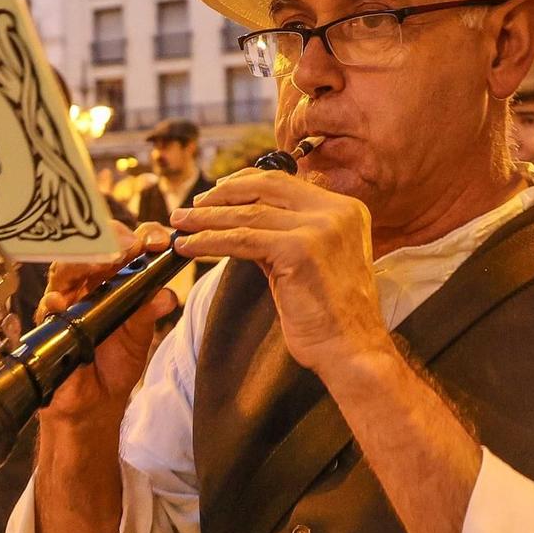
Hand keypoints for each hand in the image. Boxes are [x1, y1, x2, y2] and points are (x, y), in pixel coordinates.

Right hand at [35, 221, 177, 422]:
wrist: (95, 400)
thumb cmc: (115, 363)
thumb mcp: (139, 336)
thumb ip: (148, 313)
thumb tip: (166, 296)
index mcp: (114, 279)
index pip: (125, 244)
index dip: (141, 236)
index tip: (158, 241)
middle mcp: (88, 283)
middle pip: (91, 246)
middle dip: (111, 240)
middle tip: (130, 246)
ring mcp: (67, 300)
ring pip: (65, 267)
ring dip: (83, 261)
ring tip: (103, 261)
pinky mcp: (50, 322)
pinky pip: (46, 306)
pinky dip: (53, 301)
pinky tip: (61, 302)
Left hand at [171, 169, 388, 376]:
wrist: (352, 350)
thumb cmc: (331, 317)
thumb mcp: (309, 263)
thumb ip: (282, 236)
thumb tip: (240, 223)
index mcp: (344, 210)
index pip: (284, 182)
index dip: (243, 182)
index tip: (214, 192)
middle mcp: (336, 211)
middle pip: (265, 187)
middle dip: (220, 195)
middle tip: (189, 208)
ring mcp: (320, 227)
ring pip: (249, 213)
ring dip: (207, 218)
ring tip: (180, 224)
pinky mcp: (300, 250)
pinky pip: (242, 240)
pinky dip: (210, 241)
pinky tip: (189, 246)